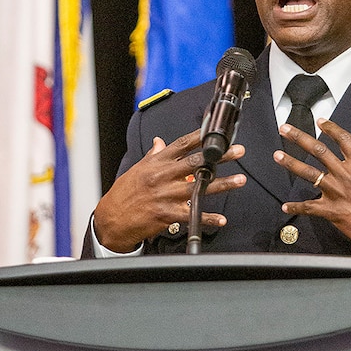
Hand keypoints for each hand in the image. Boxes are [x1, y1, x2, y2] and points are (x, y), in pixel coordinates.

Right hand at [91, 128, 246, 251]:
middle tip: (237, 151)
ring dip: (222, 184)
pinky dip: (207, 218)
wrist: (110, 219)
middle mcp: (162, 177)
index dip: (200, 137)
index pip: (181, 145)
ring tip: (239, 180)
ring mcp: (165, 196)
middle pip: (195, 163)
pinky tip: (221, 219)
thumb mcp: (137, 170)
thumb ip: (153, 156)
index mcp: (156, 163)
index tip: (216, 132)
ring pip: (198, 188)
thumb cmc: (123, 194)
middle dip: (219, 157)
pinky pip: (191, 215)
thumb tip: (160, 142)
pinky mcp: (166, 215)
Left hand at [275, 118, 350, 259]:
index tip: (320, 121)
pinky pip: (310, 208)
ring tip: (277, 156)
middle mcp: (346, 175)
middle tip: (285, 129)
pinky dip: (296, 208)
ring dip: (291, 164)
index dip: (330, 128)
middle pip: (318, 151)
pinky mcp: (333, 211)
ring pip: (309, 174)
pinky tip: (285, 207)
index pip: (343, 139)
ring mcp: (337, 192)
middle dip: (299, 138)